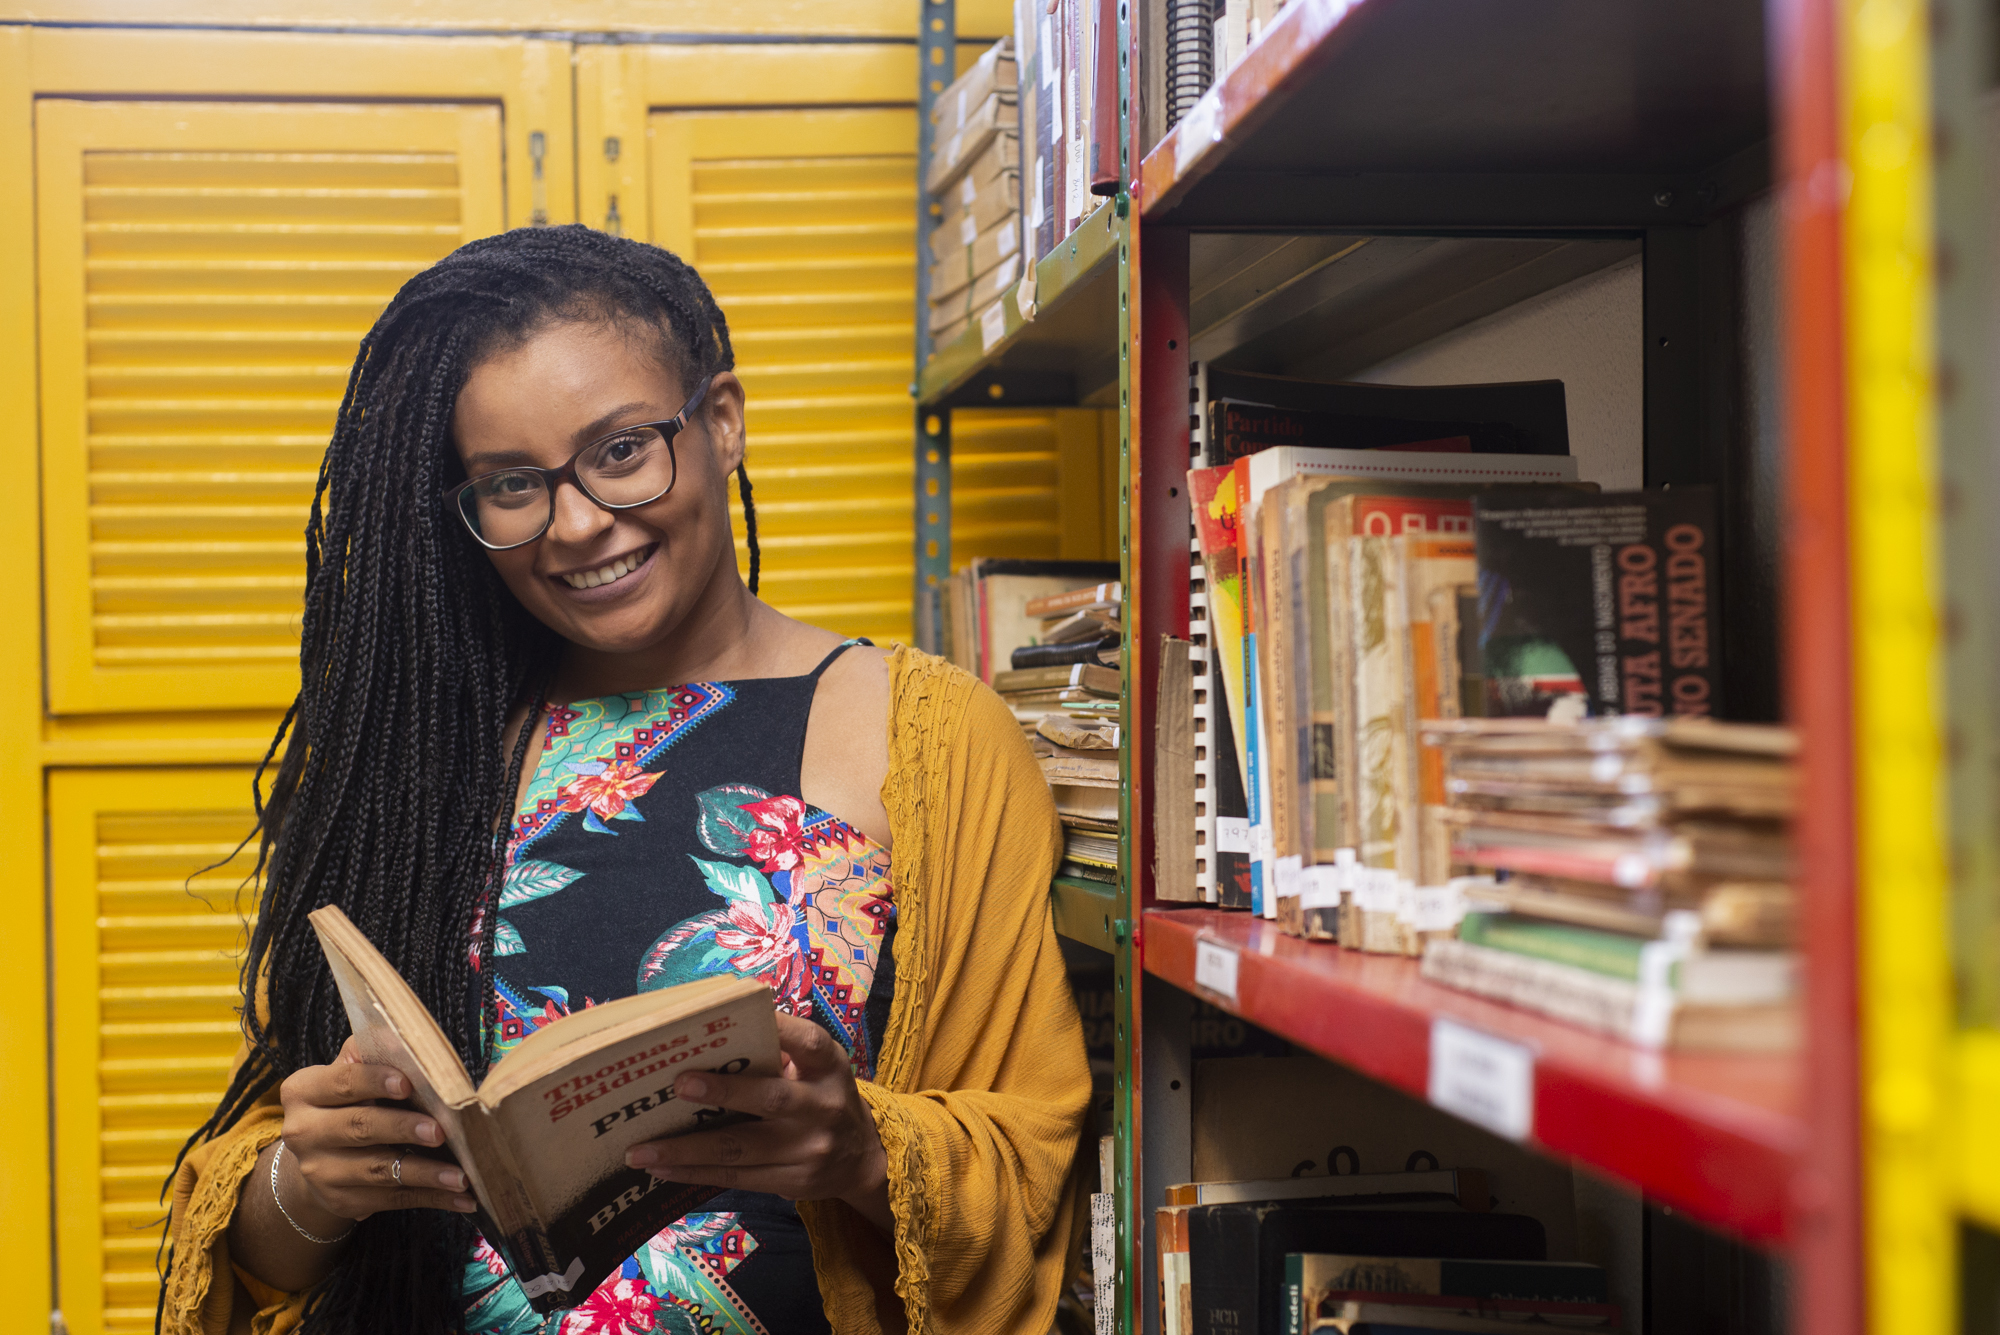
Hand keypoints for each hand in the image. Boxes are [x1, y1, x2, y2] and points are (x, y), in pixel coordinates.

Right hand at [275, 1035, 478, 1222]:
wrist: (320, 1156)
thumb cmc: (347, 1101)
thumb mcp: (349, 1074)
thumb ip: (370, 1055)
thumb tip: (401, 1036)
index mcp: (304, 1091)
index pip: (342, 1082)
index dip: (375, 1081)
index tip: (408, 1083)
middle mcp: (303, 1133)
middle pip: (359, 1128)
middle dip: (403, 1129)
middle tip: (440, 1131)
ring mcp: (320, 1172)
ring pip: (377, 1171)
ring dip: (424, 1174)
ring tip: (460, 1176)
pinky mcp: (341, 1201)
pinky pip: (392, 1199)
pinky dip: (431, 1198)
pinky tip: (462, 1198)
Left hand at [624, 1013, 889, 1228]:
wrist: (862, 1158)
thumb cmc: (822, 1096)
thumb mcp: (817, 1068)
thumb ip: (780, 1054)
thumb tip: (710, 1038)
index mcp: (829, 1067)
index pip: (806, 1042)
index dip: (777, 1028)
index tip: (737, 1014)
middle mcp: (823, 1106)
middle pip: (771, 1099)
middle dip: (724, 1091)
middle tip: (678, 1084)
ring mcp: (809, 1149)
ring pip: (741, 1149)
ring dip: (687, 1150)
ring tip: (640, 1151)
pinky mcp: (793, 1181)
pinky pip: (738, 1177)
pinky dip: (696, 1174)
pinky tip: (663, 1170)